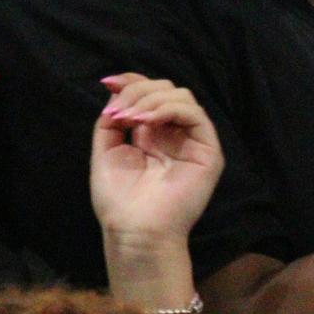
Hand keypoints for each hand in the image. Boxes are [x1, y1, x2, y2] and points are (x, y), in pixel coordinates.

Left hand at [89, 74, 222, 245]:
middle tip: (119, 113)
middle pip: (165, 89)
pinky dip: (168, 110)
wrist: (134, 231)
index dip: (132, 81)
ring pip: (181, 96)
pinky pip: (194, 114)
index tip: (109, 82)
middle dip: (138, 91)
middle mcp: (174, 133)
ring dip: (151, 100)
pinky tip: (147, 122)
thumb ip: (111, 120)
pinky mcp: (207, 149)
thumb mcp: (105, 152)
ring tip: (130, 119)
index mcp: (153, 133)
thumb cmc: (119, 201)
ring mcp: (192, 140)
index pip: (150, 94)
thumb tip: (116, 89)